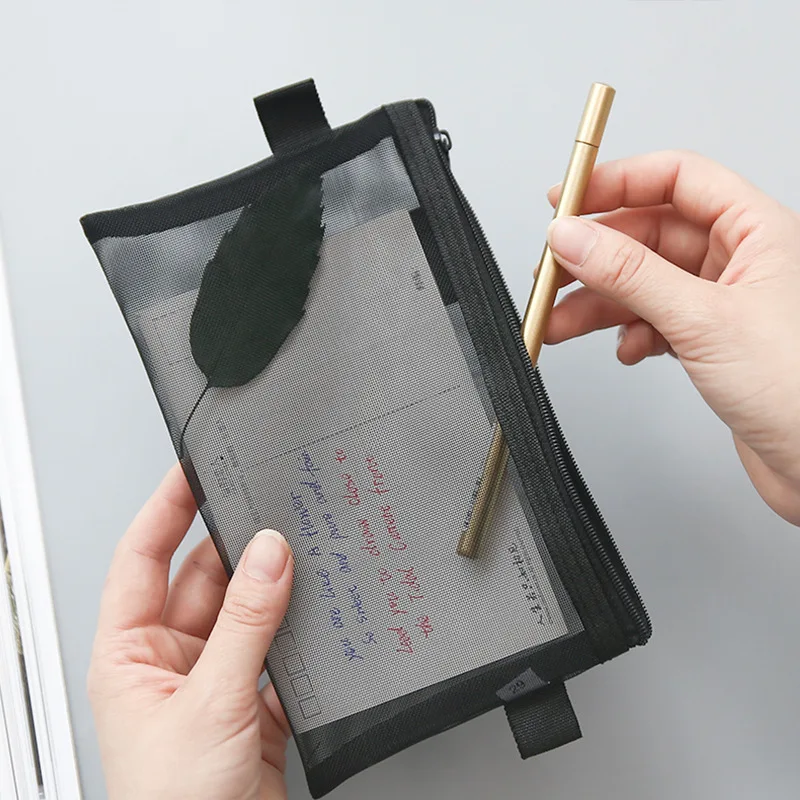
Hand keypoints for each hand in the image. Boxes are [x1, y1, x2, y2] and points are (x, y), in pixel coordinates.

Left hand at [88, 464, 293, 799]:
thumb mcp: (209, 703)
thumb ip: (245, 624)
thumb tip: (269, 557)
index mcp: (129, 655)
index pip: (141, 559)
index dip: (165, 509)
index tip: (193, 469)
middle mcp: (168, 661)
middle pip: (203, 580)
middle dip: (239, 550)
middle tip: (272, 516)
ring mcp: (213, 680)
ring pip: (246, 612)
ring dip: (274, 592)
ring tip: (302, 561)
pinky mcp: (252, 701)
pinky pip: (276, 648)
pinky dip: (298, 633)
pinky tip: (315, 617)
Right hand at [544, 150, 799, 524]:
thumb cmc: (799, 390)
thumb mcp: (702, 319)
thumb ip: (630, 275)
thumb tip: (574, 238)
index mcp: (756, 231)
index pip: (676, 179)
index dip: (617, 184)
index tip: (567, 203)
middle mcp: (739, 260)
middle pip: (649, 234)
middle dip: (595, 256)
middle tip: (552, 272)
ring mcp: (721, 301)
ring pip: (643, 282)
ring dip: (598, 302)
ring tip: (561, 321)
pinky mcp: (708, 340)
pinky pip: (651, 319)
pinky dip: (627, 332)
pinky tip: (623, 349)